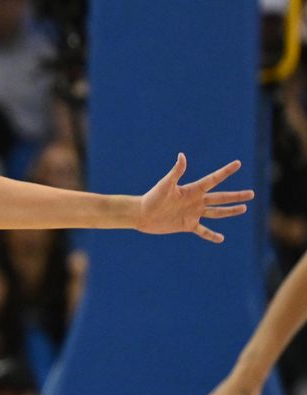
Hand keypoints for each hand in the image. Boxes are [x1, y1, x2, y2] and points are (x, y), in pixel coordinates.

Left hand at [136, 154, 252, 242]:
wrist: (142, 214)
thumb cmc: (152, 197)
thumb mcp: (165, 184)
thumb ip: (176, 171)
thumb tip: (182, 155)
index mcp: (192, 189)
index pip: (213, 179)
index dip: (225, 171)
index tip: (238, 163)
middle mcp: (195, 201)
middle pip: (220, 198)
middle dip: (236, 196)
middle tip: (252, 193)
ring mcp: (193, 213)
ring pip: (216, 213)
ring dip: (230, 211)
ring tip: (244, 208)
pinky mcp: (187, 225)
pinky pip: (203, 231)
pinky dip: (211, 235)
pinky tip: (221, 238)